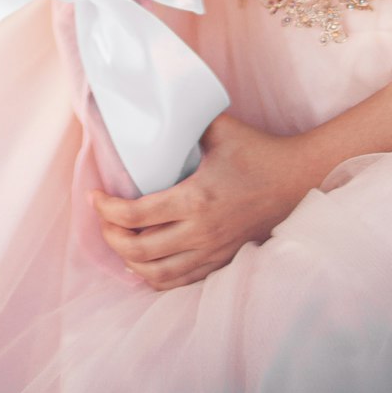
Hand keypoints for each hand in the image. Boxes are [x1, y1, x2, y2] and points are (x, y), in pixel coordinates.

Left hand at [90, 113, 315, 289]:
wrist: (297, 180)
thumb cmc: (260, 152)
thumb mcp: (221, 129)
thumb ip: (187, 123)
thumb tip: (157, 111)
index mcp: (196, 198)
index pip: (136, 215)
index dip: (107, 209)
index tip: (94, 196)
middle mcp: (201, 231)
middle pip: (139, 250)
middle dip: (111, 237)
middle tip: (102, 218)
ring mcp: (212, 251)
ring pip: (156, 274)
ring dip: (129, 260)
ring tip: (118, 240)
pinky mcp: (222, 260)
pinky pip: (179, 281)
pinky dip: (154, 276)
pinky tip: (143, 263)